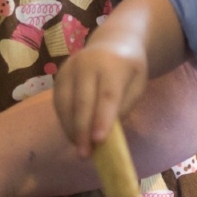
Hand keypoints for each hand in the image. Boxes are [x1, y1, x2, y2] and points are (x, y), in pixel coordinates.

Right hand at [52, 36, 148, 158]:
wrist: (113, 42)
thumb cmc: (129, 69)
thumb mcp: (137, 85)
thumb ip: (124, 107)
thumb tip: (106, 134)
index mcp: (112, 65)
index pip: (107, 95)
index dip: (102, 118)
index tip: (99, 141)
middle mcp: (86, 64)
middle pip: (82, 101)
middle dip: (82, 130)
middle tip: (85, 154)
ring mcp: (69, 68)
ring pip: (65, 104)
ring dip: (71, 129)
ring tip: (80, 149)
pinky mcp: (59, 75)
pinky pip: (58, 103)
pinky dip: (65, 121)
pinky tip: (73, 135)